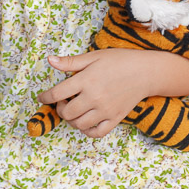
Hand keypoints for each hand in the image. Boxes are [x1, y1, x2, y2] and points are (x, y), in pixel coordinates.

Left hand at [37, 50, 160, 138]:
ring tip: (75, 109)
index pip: (57, 93)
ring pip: (78, 124)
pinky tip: (86, 121)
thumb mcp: (94, 56)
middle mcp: (94, 97)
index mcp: (87, 80)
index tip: (43, 97)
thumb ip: (71, 61)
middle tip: (63, 101)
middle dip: (59, 108)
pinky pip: (96, 133)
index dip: (45, 97)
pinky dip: (87, 130)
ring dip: (71, 119)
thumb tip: (50, 60)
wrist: (146, 72)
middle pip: (66, 113)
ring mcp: (105, 110)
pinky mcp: (115, 118)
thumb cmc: (120, 60)